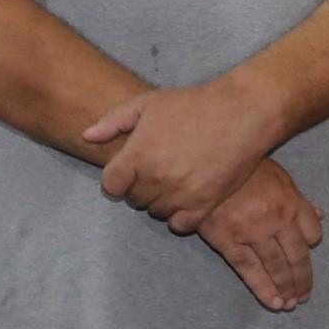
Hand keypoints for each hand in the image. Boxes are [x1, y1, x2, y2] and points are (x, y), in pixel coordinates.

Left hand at [87, 78, 284, 230]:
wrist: (241, 113)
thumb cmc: (192, 105)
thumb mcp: (148, 103)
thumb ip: (113, 121)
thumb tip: (87, 136)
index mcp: (138, 155)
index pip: (110, 185)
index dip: (116, 178)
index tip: (127, 170)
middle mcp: (157, 178)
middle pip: (133, 200)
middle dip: (138, 187)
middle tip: (153, 171)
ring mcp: (181, 194)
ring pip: (156, 212)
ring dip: (158, 201)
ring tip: (170, 181)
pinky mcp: (205, 203)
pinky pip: (181, 225)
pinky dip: (178, 217)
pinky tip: (184, 199)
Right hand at [194, 159, 322, 310]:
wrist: (203, 166)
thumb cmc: (243, 168)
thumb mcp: (277, 176)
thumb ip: (298, 199)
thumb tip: (320, 215)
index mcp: (290, 203)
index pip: (312, 234)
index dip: (311, 244)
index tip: (306, 252)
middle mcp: (276, 221)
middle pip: (298, 257)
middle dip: (302, 279)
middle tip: (304, 296)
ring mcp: (252, 233)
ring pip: (276, 267)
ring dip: (287, 288)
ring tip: (291, 304)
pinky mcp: (228, 241)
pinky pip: (249, 270)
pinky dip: (263, 289)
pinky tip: (274, 303)